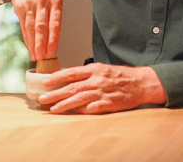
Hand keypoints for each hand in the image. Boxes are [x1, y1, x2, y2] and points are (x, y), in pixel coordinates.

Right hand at [0, 0, 61, 60]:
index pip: (55, 23)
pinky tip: (29, 47)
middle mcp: (42, 1)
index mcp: (55, 0)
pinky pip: (23, 26)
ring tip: (35, 55)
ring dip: (33, 44)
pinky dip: (26, 38)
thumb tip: (53, 43)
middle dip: (41, 44)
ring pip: (31, 28)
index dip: (53, 39)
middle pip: (41, 26)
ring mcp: (29, 4)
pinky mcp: (19, 7)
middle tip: (42, 57)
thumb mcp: (53, 0)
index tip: (52, 52)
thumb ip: (53, 18)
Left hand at [39, 63, 166, 113]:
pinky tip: (74, 114)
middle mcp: (96, 80)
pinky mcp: (110, 103)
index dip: (57, 77)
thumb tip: (67, 79)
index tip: (45, 82)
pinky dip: (83, 111)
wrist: (140, 83)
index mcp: (94, 69)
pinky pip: (94, 108)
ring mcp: (103, 92)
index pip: (71, 72)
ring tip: (53, 109)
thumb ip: (85, 74)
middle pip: (72, 87)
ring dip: (65, 104)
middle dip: (55, 93)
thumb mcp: (101, 69)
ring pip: (80, 98)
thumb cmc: (119, 76)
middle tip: (42, 98)